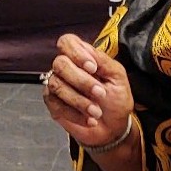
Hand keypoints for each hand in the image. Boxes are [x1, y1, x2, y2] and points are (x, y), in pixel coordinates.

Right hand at [42, 34, 134, 150]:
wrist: (114, 128)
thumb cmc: (116, 99)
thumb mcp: (117, 77)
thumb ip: (103, 61)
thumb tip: (87, 51)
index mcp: (82, 57)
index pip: (67, 42)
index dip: (76, 53)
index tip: (93, 68)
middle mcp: (66, 68)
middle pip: (60, 63)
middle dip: (82, 81)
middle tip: (100, 94)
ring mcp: (57, 85)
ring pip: (56, 85)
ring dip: (79, 100)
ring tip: (96, 111)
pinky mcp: (53, 104)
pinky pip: (56, 104)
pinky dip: (75, 114)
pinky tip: (89, 119)